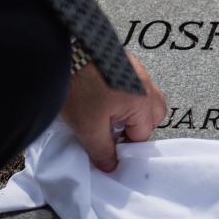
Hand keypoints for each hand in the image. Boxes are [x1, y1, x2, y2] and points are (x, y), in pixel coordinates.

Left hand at [60, 53, 166, 171]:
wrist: (64, 52)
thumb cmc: (79, 87)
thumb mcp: (88, 127)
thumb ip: (102, 150)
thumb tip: (112, 166)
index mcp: (143, 102)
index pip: (143, 135)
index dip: (124, 145)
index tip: (106, 145)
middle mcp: (147, 85)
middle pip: (154, 115)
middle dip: (136, 126)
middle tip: (111, 129)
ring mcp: (138, 70)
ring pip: (145, 99)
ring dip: (132, 110)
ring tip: (106, 112)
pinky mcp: (126, 61)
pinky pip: (135, 84)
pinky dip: (125, 94)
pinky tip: (103, 95)